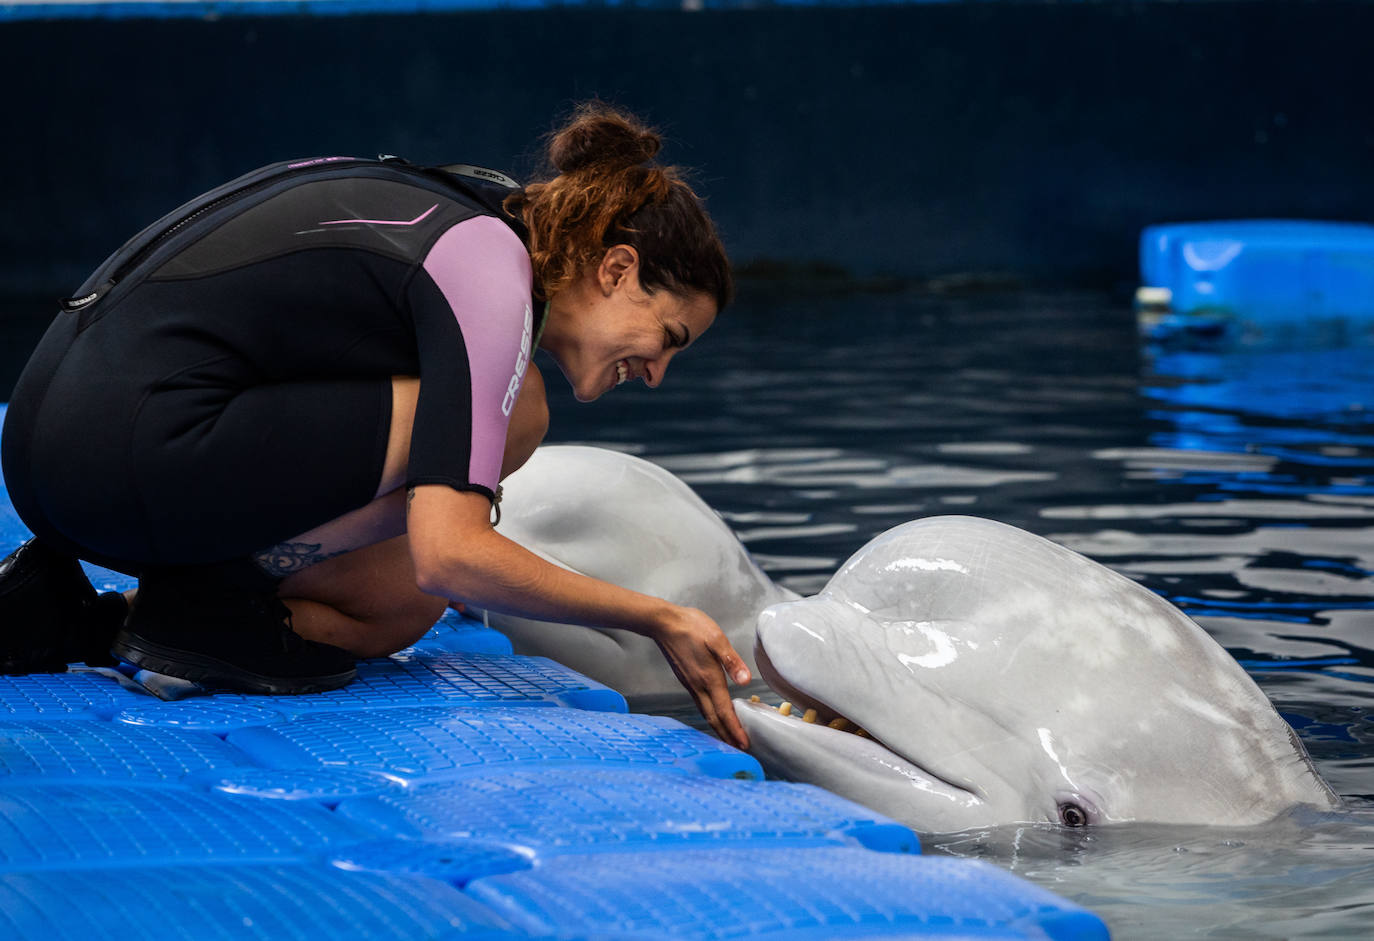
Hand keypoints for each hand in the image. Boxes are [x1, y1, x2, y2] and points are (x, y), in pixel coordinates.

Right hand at [652, 606, 751, 749]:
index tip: (744, 744)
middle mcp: (699, 687)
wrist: (664, 623)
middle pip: (714, 719)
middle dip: (727, 736)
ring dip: (718, 728)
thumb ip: (732, 660)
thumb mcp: (716, 639)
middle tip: (739, 749)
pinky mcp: (686, 680)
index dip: (734, 729)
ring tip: (729, 738)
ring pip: (706, 713)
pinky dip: (710, 715)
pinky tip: (714, 714)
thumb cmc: (691, 627)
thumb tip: (746, 681)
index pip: (724, 711)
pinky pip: (700, 704)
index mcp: (709, 679)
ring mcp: (690, 685)